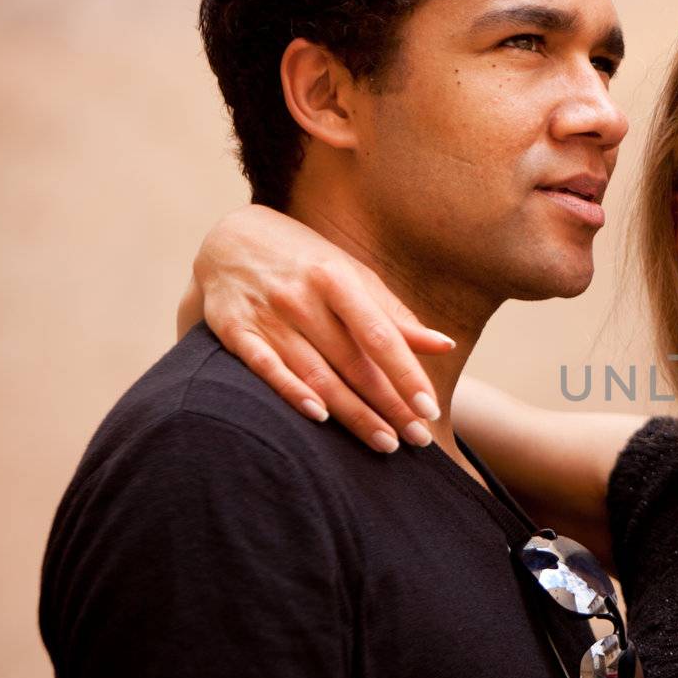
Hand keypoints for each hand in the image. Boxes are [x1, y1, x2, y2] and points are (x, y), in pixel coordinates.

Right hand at [191, 205, 455, 451]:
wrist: (232, 236)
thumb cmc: (307, 261)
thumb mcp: (352, 274)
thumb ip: (394, 314)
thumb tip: (445, 345)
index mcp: (336, 277)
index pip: (380, 335)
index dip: (406, 375)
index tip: (431, 410)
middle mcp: (300, 297)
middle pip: (352, 362)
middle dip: (387, 405)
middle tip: (417, 439)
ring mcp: (266, 314)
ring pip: (316, 374)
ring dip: (352, 413)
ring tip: (385, 442)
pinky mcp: (235, 330)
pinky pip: (265, 368)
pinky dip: (292, 393)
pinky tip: (320, 418)